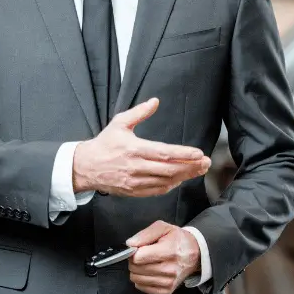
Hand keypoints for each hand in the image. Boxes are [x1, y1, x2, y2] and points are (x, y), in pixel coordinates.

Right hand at [72, 98, 210, 196]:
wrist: (86, 166)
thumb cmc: (104, 144)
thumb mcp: (119, 123)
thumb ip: (139, 113)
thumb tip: (155, 101)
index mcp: (134, 149)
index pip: (164, 153)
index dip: (183, 154)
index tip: (199, 153)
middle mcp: (136, 167)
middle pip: (169, 169)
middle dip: (191, 167)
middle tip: (206, 163)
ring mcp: (135, 181)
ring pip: (165, 181)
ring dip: (184, 176)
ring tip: (198, 170)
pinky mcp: (133, 191)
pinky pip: (157, 190)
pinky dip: (170, 185)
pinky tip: (180, 179)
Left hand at [127, 221, 200, 293]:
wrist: (195, 253)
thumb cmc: (177, 239)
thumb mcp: (162, 228)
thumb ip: (144, 234)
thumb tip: (130, 244)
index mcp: (169, 251)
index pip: (138, 257)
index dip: (133, 252)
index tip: (138, 248)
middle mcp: (170, 269)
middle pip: (136, 269)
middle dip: (134, 261)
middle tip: (143, 255)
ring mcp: (169, 281)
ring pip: (137, 279)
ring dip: (137, 270)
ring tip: (147, 263)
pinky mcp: (167, 290)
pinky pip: (142, 287)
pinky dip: (142, 280)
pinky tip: (149, 272)